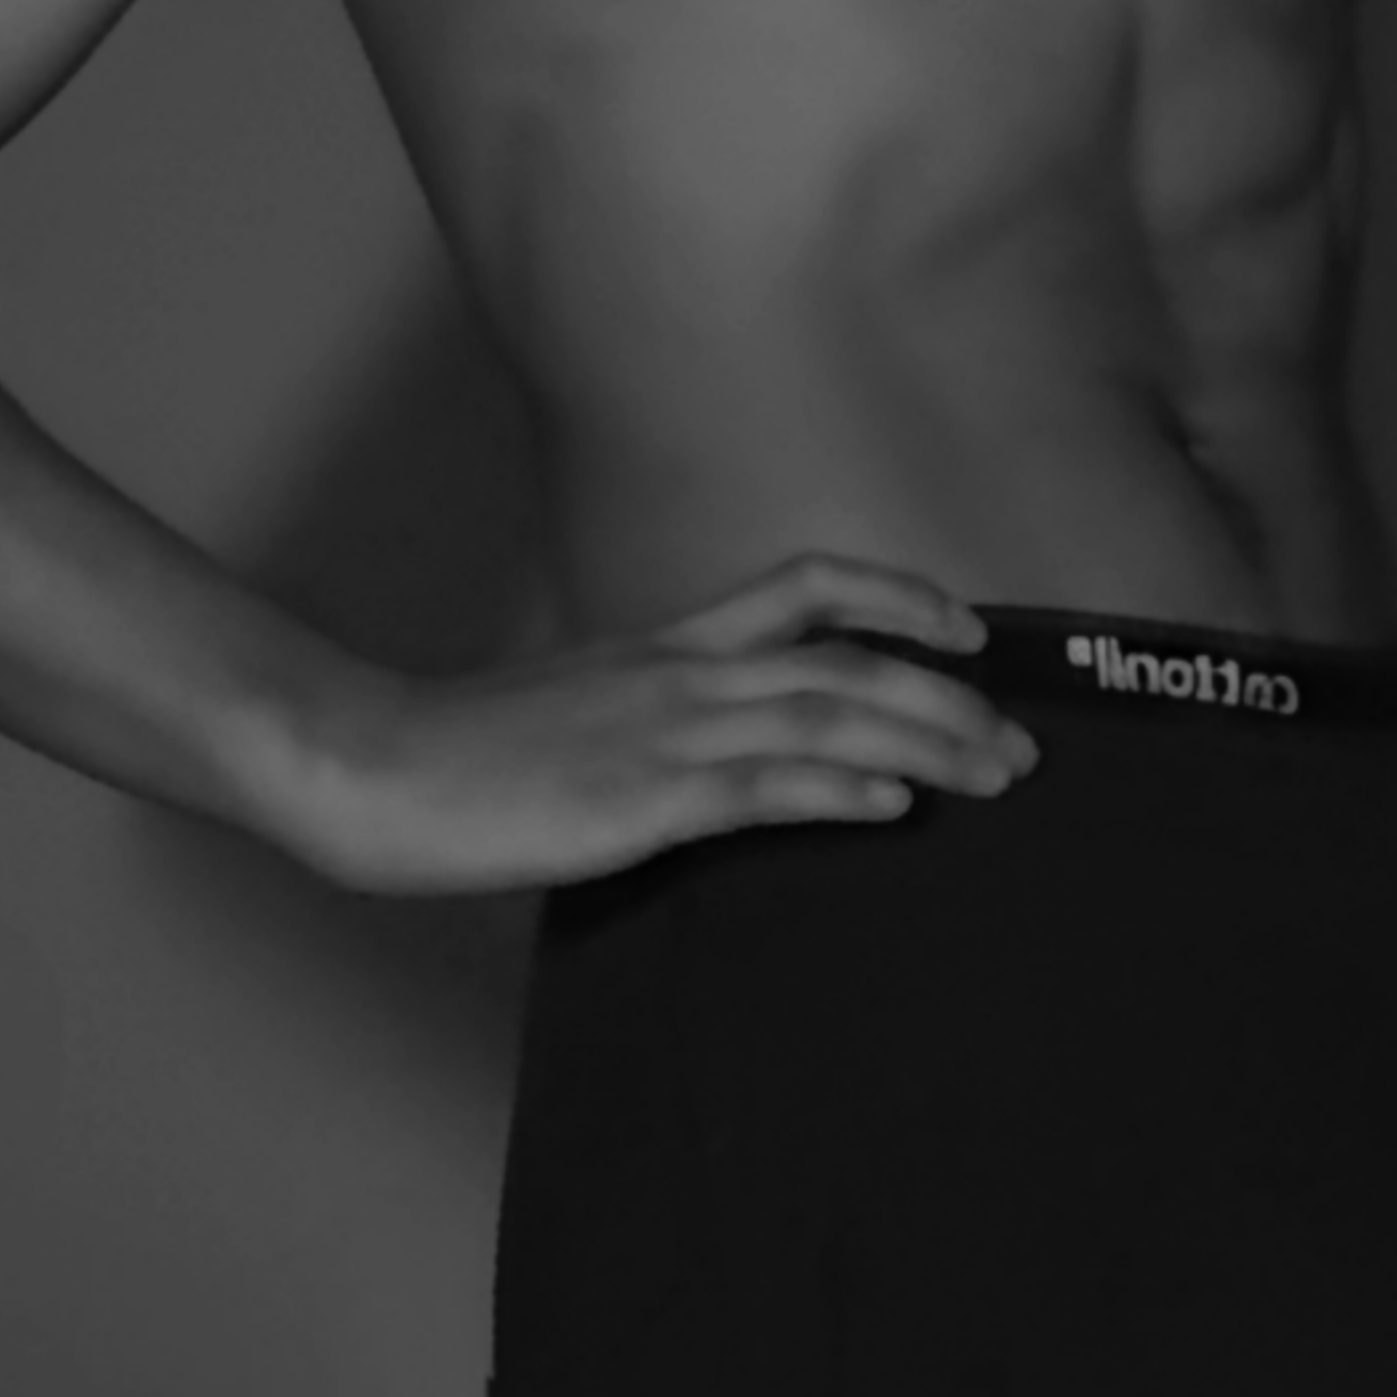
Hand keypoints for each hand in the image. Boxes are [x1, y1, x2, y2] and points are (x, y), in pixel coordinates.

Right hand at [294, 549, 1038, 897]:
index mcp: (668, 646)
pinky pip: (757, 787)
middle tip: (1021, 742)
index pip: (805, 589)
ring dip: (925, 743)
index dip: (897, 597)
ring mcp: (663, 731)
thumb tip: (710, 758)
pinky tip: (890, 807)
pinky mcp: (637, 798)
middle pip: (846, 660)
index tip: (967, 626)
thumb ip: (650, 720)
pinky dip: (835, 791)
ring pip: (825, 717)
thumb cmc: (466, 754)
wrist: (375, 765)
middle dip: (948, 698)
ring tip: (994, 775)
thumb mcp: (578, 712)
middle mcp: (682, 672)